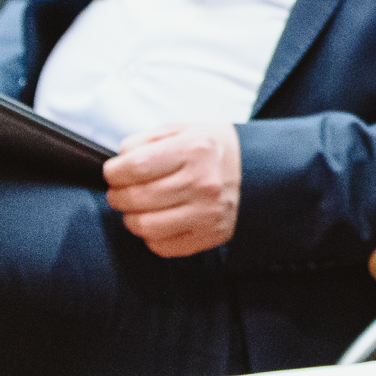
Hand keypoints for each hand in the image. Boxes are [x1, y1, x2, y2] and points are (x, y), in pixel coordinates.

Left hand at [103, 121, 240, 257]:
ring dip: (132, 218)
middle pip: (135, 199)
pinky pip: (163, 246)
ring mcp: (207, 213)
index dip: (113, 172)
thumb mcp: (184, 129)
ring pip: (144, 226)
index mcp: (194, 150)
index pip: (133, 167)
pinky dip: (152, 236)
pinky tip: (160, 220)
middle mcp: (202, 183)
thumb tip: (119, 160)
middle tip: (123, 190)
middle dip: (118, 195)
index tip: (114, 172)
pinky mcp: (210, 236)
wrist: (261, 171)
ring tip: (139, 207)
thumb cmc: (215, 149)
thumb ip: (146, 140)